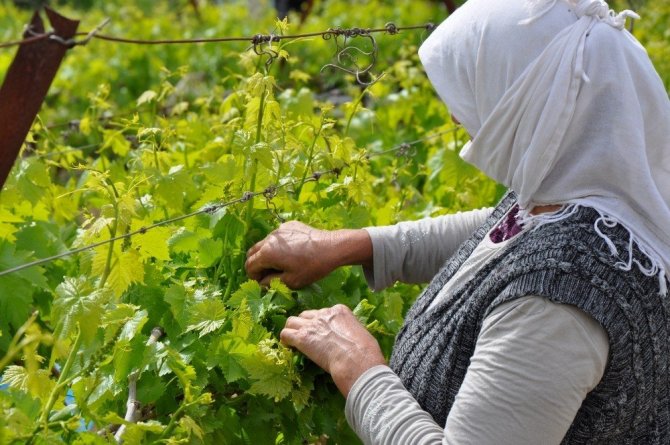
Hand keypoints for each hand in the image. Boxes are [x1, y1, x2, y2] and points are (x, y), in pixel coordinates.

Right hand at [245, 221, 372, 288]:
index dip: (254, 277)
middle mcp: (269, 238)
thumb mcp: (290, 281)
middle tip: (270, 274)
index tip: (265, 282)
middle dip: (257, 265)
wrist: (332, 247)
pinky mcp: (289, 225)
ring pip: (264, 243)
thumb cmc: (311, 267)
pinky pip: (277, 237)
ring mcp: (279, 230)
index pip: (250, 266)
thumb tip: (261, 282)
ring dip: (267, 254)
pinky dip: (279, 245)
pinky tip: (293, 252)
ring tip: (282, 263)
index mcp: (267, 253)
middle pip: (253, 253)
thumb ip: (271, 282)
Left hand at [280, 304, 385, 397]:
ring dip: (292, 330)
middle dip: (305, 324)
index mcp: (339, 310)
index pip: (324, 313)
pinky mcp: (302, 338)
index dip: (321, 324)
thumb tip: (350, 339)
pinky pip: (286, 334)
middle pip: (306, 315)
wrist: (356, 360)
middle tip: (307, 337)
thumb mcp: (361, 332)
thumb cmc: (365, 351)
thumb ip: (350, 331)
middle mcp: (324, 313)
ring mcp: (311, 325)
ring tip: (293, 341)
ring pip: (292, 321)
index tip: (322, 334)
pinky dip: (285, 340)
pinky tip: (289, 347)